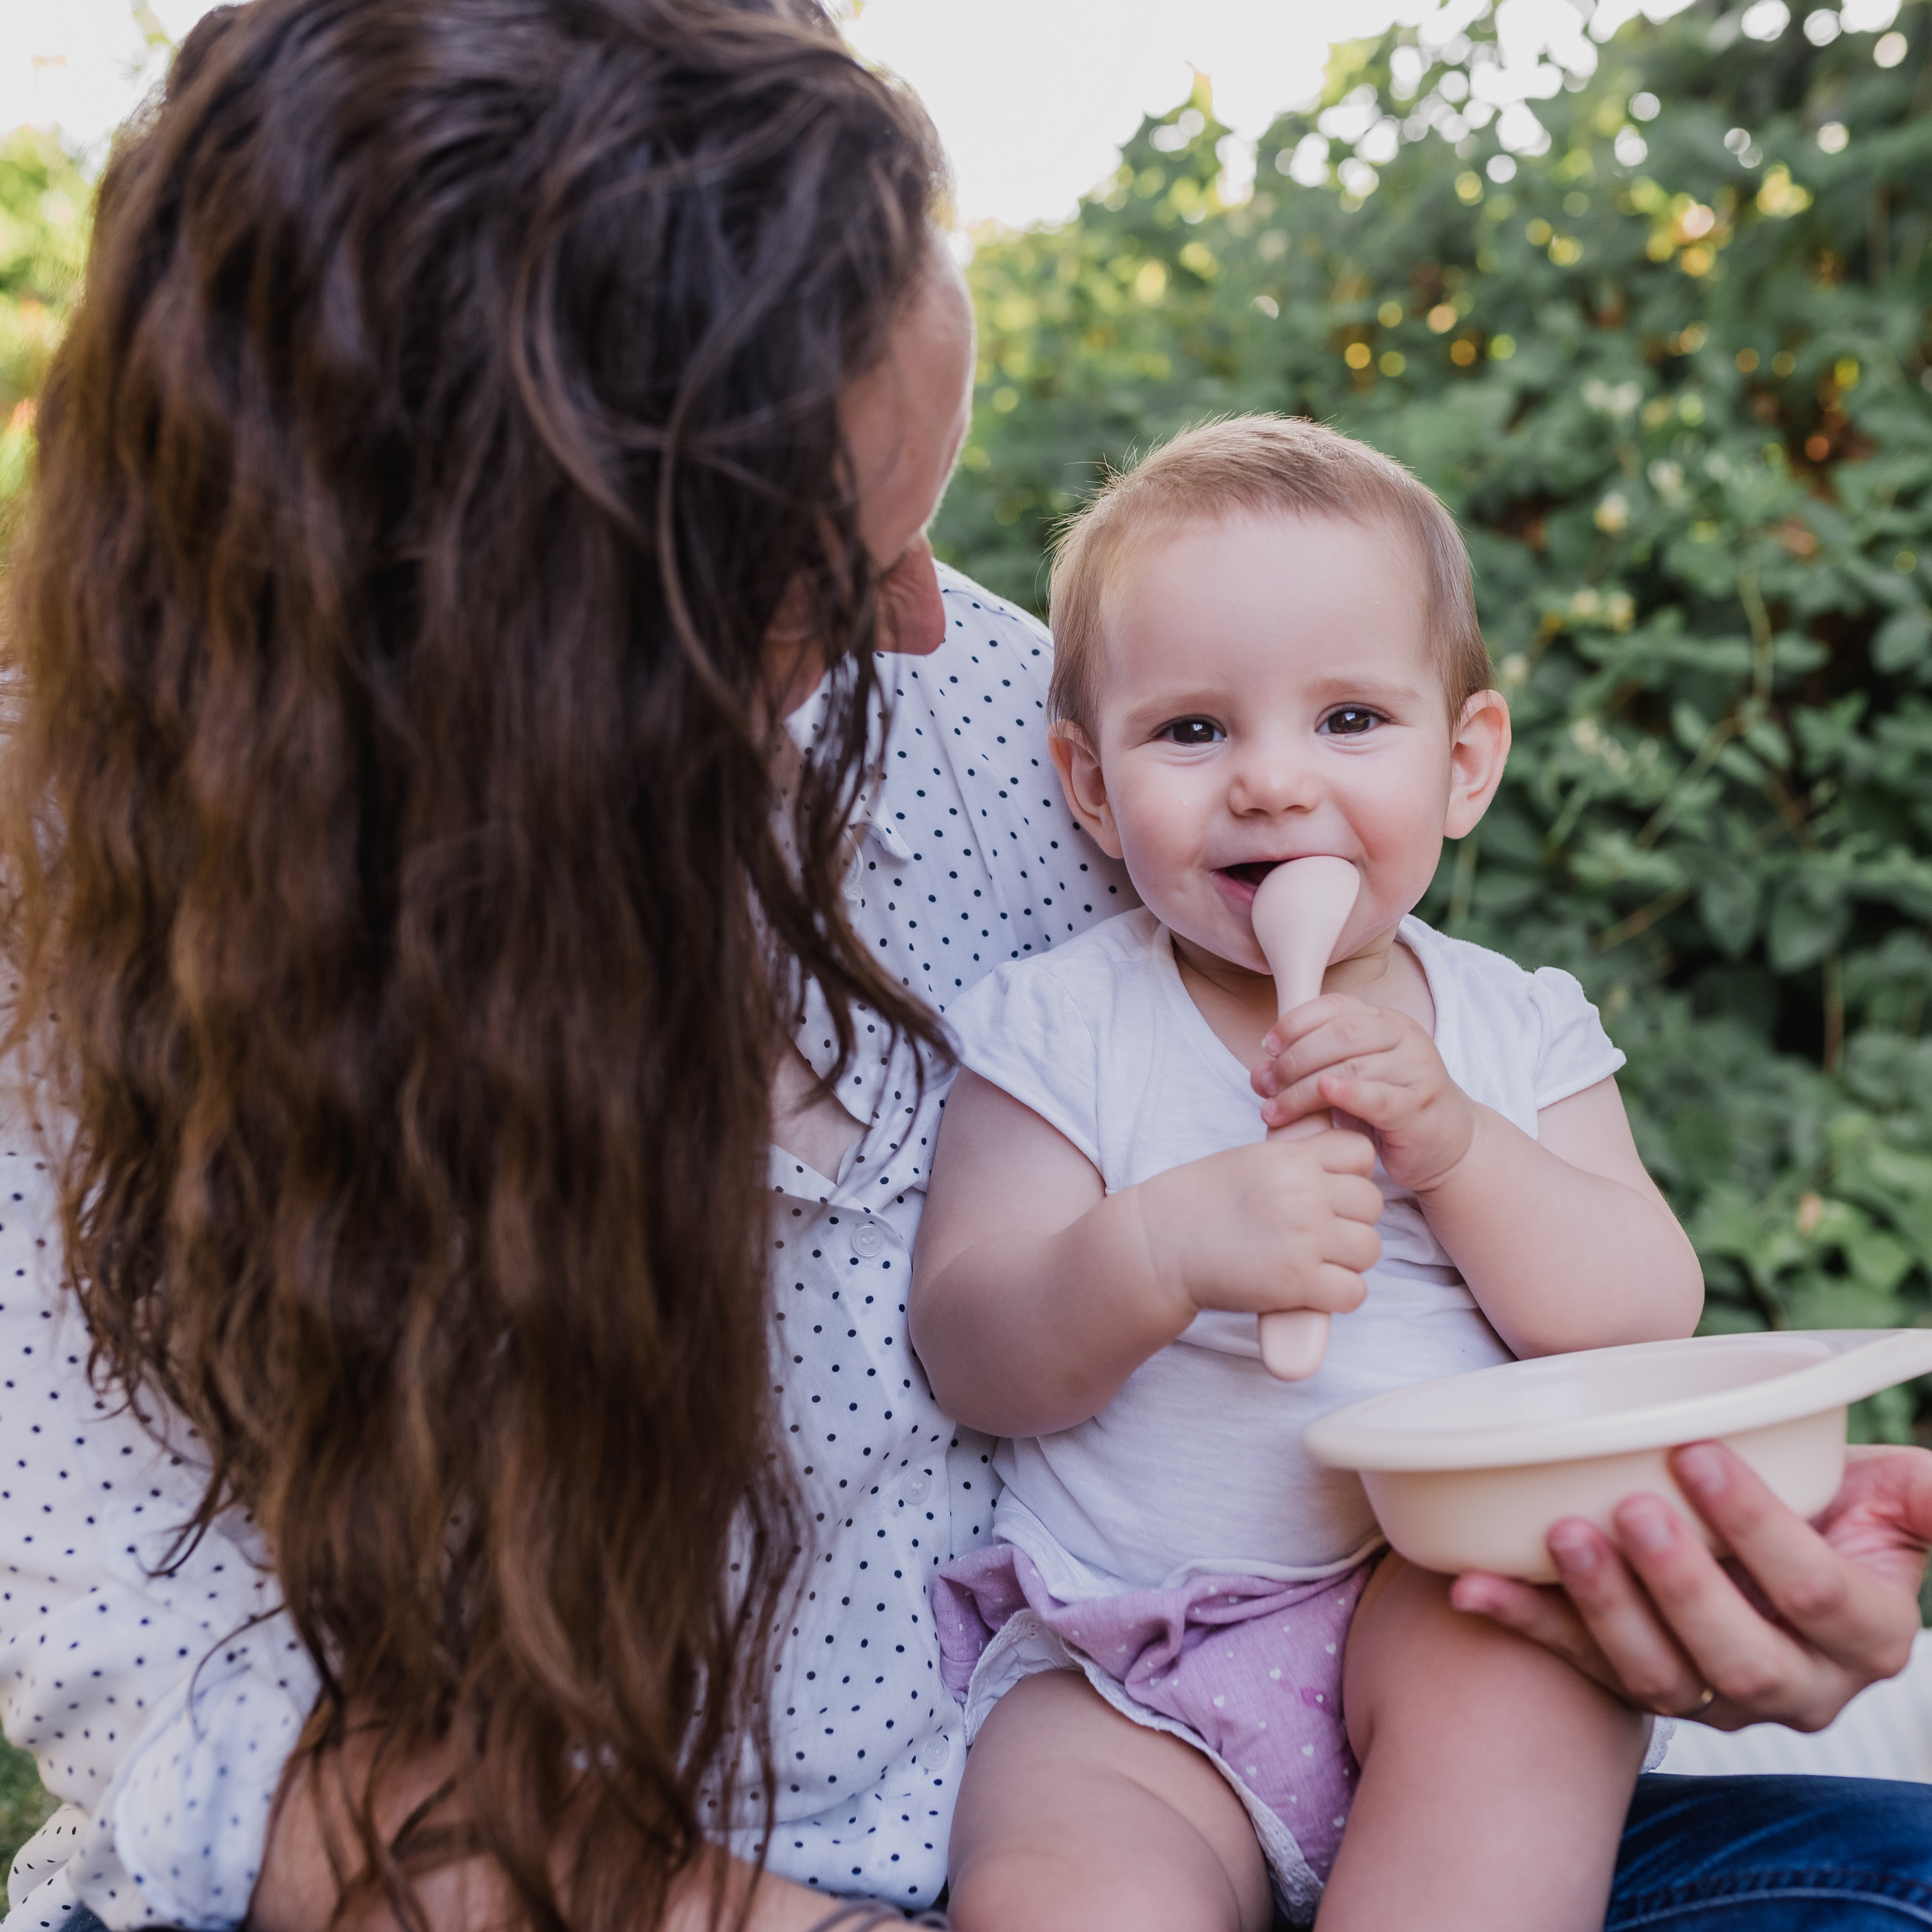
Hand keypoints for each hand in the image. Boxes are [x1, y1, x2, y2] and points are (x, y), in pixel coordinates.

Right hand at [1134, 1126, 1382, 1323]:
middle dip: (1353, 1220)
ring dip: (1350, 1260)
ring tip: (1320, 1263)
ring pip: (1370, 1249)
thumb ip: (1295, 1160)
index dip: (1351, 1174)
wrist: (1162, 1243)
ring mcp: (1304, 1238)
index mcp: (1292, 1158)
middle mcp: (1305, 1194)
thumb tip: (1337, 1171)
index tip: (1331, 1190)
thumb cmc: (1201, 1201)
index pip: (1360, 1153)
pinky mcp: (1297, 1283)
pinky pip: (1354, 1292)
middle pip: (1371, 1203)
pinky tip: (1315, 1290)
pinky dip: (1340, 1295)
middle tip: (1324, 1234)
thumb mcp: (1250, 1160)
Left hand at [1254, 994, 1476, 1194]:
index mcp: (1383, 1020)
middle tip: (1267, 1085)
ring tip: (1276, 1110)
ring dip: (1304, 1089)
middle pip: (1340, 1034)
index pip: (1334, 1006)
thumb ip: (1304, 1072)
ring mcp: (1416, 1069)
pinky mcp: (1419, 1106)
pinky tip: (1325, 1093)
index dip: (1295, 1022)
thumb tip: (1259, 1073)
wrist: (1445, 1143)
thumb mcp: (1344, 1082)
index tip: (1268, 1047)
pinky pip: (1380, 1096)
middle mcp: (1403, 1036)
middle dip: (1295, 1058)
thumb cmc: (1387, 1107)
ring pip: (1352, 1067)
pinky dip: (1349, 1093)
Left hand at [1449, 1441, 1931, 1732]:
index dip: (1762, 1530)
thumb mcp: (1891, 1497)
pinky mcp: (1636, 1685)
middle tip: (1635, 1509)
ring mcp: (1710, 1696)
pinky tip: (1471, 1585)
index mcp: (1865, 1636)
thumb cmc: (1832, 1505)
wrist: (1763, 1541)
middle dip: (1684, 1585)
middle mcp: (1794, 1684)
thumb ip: (1924, 1496)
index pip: (1817, 1596)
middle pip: (1740, 1657)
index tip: (1701, 1451)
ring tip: (1564, 1533)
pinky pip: (1577, 1664)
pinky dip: (1524, 1623)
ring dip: (1604, 1608)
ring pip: (1658, 1676)